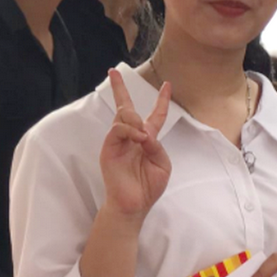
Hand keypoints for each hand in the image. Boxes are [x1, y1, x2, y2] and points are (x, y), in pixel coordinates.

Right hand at [100, 69, 171, 219]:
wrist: (134, 204)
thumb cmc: (149, 186)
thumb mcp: (162, 164)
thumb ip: (157, 146)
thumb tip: (145, 133)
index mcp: (147, 140)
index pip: (155, 116)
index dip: (161, 101)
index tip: (167, 85)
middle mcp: (132, 137)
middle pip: (127, 108)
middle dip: (120, 89)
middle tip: (114, 72)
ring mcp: (118, 142)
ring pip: (123, 116)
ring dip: (135, 120)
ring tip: (142, 136)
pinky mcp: (109, 148)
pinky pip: (118, 129)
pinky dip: (130, 130)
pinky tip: (138, 139)